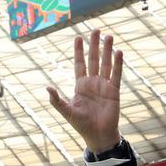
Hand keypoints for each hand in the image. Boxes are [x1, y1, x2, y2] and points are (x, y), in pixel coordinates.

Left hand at [46, 29, 122, 153]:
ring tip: (109, 36)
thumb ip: (56, 100)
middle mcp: (93, 83)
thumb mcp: (67, 111)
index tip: (78, 37)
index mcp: (81, 86)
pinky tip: (118, 52)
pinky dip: (118, 64)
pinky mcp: (114, 91)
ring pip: (106, 64)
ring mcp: (104, 86)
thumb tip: (47, 87)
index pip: (79, 64)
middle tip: (96, 30)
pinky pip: (116, 74)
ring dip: (107, 50)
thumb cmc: (81, 125)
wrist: (98, 135)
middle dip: (94, 45)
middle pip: (93, 59)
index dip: (79, 51)